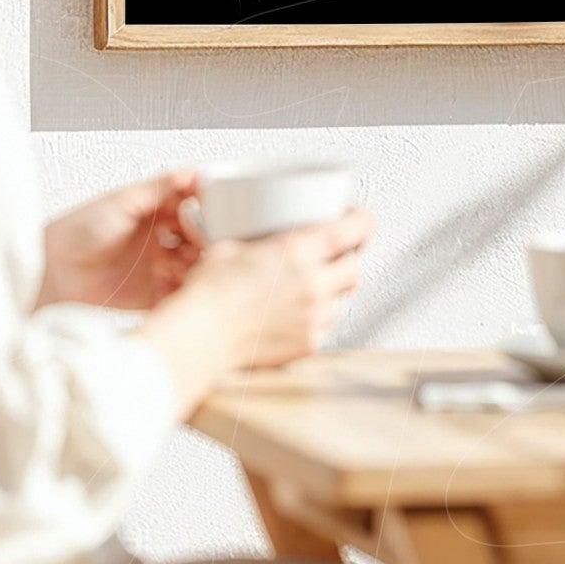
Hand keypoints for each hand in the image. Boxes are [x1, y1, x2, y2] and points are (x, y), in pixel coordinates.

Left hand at [38, 171, 202, 311]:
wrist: (53, 271)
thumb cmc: (79, 230)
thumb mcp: (121, 200)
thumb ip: (160, 187)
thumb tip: (193, 172)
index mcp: (153, 211)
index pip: (191, 206)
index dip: (204, 210)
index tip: (214, 213)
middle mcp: (158, 238)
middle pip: (196, 237)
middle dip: (205, 239)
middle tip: (206, 242)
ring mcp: (156, 267)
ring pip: (192, 265)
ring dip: (198, 265)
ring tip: (193, 264)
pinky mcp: (151, 295)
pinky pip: (178, 294)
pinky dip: (187, 291)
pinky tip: (186, 286)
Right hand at [184, 209, 375, 369]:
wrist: (203, 334)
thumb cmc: (211, 291)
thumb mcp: (233, 246)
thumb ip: (261, 243)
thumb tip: (260, 240)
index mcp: (299, 250)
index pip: (355, 228)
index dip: (361, 221)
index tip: (358, 220)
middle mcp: (314, 283)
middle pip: (354, 268)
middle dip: (346, 262)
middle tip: (330, 260)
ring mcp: (314, 316)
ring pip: (340, 301)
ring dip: (328, 294)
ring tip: (301, 292)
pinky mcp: (308, 343)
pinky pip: (322, 327)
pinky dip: (311, 321)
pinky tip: (289, 317)